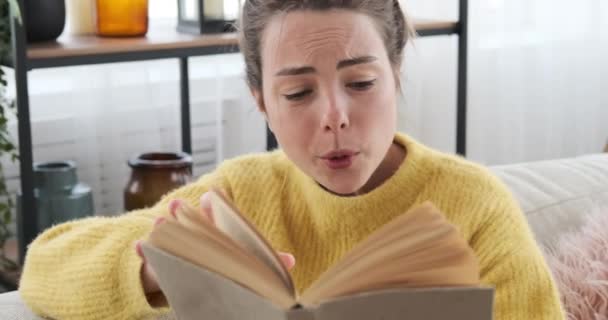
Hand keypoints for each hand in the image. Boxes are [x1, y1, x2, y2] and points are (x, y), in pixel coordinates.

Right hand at [135, 192, 295, 303]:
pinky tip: (140, 245)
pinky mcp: (156, 259)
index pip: (215, 210)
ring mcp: (173, 242)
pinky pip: (148, 254)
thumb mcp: (240, 262)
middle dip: (185, 211)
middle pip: (190, 218)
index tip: (212, 197)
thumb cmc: (218, 264)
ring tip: (158, 224)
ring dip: (163, 227)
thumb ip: (262, 260)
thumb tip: (290, 261)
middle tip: (179, 204)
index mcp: (215, 227)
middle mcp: (193, 230)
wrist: (183, 276)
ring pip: (167, 231)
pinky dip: (144, 250)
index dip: (214, 205)